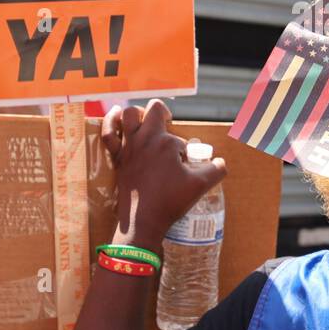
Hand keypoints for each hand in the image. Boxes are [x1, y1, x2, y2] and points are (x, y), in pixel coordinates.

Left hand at [101, 100, 226, 249]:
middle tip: (167, 125)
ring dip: (138, 113)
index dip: (183, 152)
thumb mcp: (200, 185)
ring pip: (128, 114)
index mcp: (166, 143)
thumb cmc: (170, 201)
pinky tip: (116, 116)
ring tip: (144, 119)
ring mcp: (128, 147)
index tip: (182, 167)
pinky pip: (108, 133)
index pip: (179, 139)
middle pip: (154, 108)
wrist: (142, 221)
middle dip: (163, 113)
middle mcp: (146, 139)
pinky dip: (110, 122)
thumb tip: (220, 162)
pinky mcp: (117, 157)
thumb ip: (216, 170)